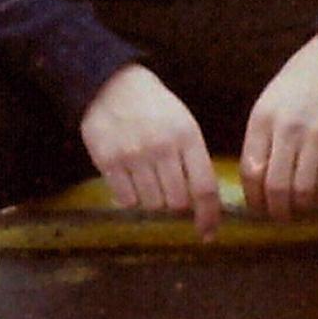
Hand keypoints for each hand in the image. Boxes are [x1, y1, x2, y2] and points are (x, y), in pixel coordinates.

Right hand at [78, 64, 219, 239]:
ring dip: (152, 199)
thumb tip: (202, 203)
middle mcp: (162, 147)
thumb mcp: (183, 124)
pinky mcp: (108, 160)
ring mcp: (133, 154)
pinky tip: (128, 179)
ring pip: (152, 203)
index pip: (204, 188)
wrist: (111, 84)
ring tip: (145, 178)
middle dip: (175, 203)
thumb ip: (193, 159)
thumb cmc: (153, 107)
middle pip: (177, 201)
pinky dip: (130, 197)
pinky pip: (126, 199)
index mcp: (187, 136)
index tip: (207, 234)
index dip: (209, 216)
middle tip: (167, 189)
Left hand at [239, 31, 317, 220]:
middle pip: (275, 186)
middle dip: (275, 210)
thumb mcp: (268, 102)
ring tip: (299, 209)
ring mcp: (314, 136)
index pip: (250, 171)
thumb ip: (260, 136)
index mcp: (261, 120)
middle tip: (278, 217)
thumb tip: (255, 176)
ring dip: (299, 207)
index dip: (252, 198)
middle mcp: (285, 129)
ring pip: (302, 189)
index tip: (257, 207)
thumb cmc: (299, 80)